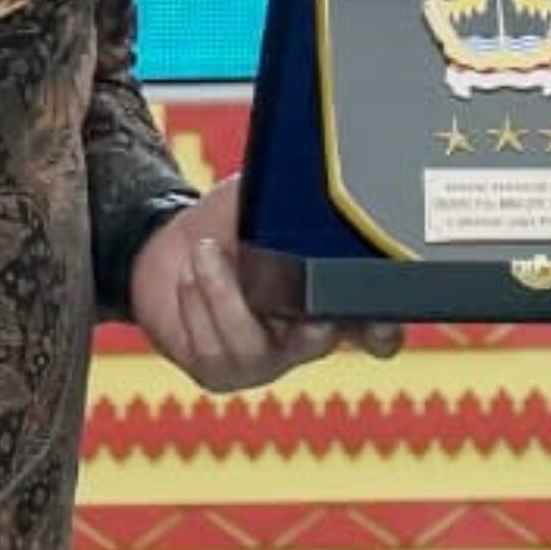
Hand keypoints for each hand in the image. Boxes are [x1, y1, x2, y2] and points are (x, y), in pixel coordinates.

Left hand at [126, 180, 396, 388]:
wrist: (166, 243)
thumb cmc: (228, 221)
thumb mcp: (264, 197)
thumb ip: (295, 197)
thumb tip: (315, 177)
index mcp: (329, 296)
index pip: (376, 326)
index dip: (384, 329)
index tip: (380, 318)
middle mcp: (305, 336)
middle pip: (321, 343)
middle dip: (303, 316)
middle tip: (290, 285)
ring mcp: (265, 360)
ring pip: (254, 347)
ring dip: (223, 293)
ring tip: (205, 251)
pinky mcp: (222, 371)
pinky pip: (215, 351)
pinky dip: (197, 305)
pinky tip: (190, 279)